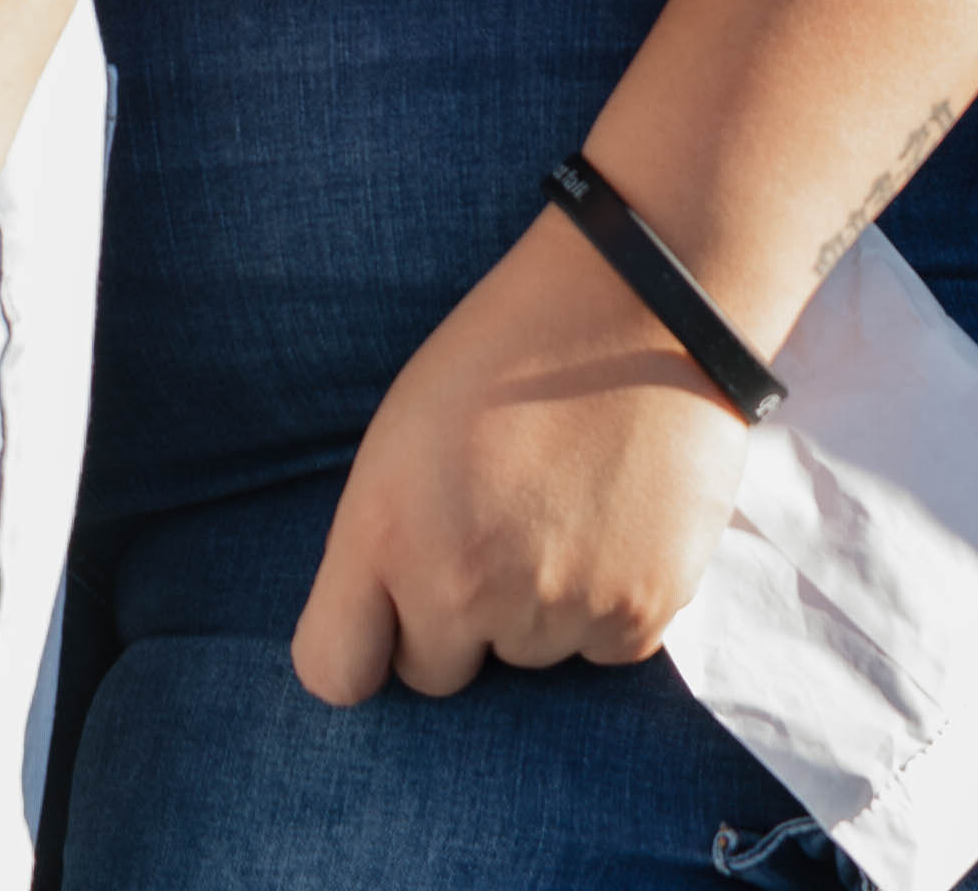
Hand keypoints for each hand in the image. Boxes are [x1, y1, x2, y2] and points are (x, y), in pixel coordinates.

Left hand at [291, 210, 764, 705]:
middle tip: (497, 527)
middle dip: (456, 621)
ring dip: (539, 608)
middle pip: (437, 674)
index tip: (388, 615)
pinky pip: (603, 650)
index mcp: (385, 534)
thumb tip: (391, 636)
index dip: (363, 646)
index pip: (335, 673)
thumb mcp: (402, 436)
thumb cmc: (509, 354)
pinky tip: (615, 522)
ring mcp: (553, 608)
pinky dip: (608, 604)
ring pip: (528, 659)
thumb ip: (381, 546)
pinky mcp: (637, 613)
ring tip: (565, 505)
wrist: (642, 303)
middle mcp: (462, 587)